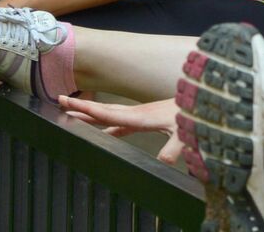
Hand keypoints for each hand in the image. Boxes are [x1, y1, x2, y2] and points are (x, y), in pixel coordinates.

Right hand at [57, 96, 181, 162]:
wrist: (203, 103)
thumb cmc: (193, 117)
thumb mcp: (184, 133)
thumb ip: (174, 147)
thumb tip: (163, 161)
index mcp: (141, 116)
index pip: (107, 113)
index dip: (86, 110)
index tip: (67, 102)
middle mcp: (138, 113)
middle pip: (103, 110)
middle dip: (82, 107)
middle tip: (60, 101)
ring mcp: (142, 115)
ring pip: (111, 115)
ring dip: (93, 115)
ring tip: (74, 116)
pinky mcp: (148, 119)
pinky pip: (124, 123)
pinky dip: (111, 126)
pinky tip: (105, 132)